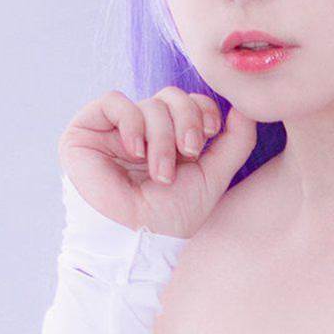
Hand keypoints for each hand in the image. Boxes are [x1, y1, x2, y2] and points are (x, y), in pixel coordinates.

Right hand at [59, 87, 256, 240]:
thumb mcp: (214, 176)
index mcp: (171, 138)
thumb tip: (245, 107)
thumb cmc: (174, 216)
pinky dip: (132, 124)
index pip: (190, 101)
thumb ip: (235, 141)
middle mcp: (144, 131)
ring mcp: (116, 129)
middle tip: (188, 153)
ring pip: (149, 103)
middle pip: (172, 96)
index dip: (203, 109)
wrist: (138, 238)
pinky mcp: (87, 129)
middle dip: (186, 122)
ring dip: (161, 138)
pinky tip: (135, 152)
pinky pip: (115, 102)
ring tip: (160, 173)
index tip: (211, 133)